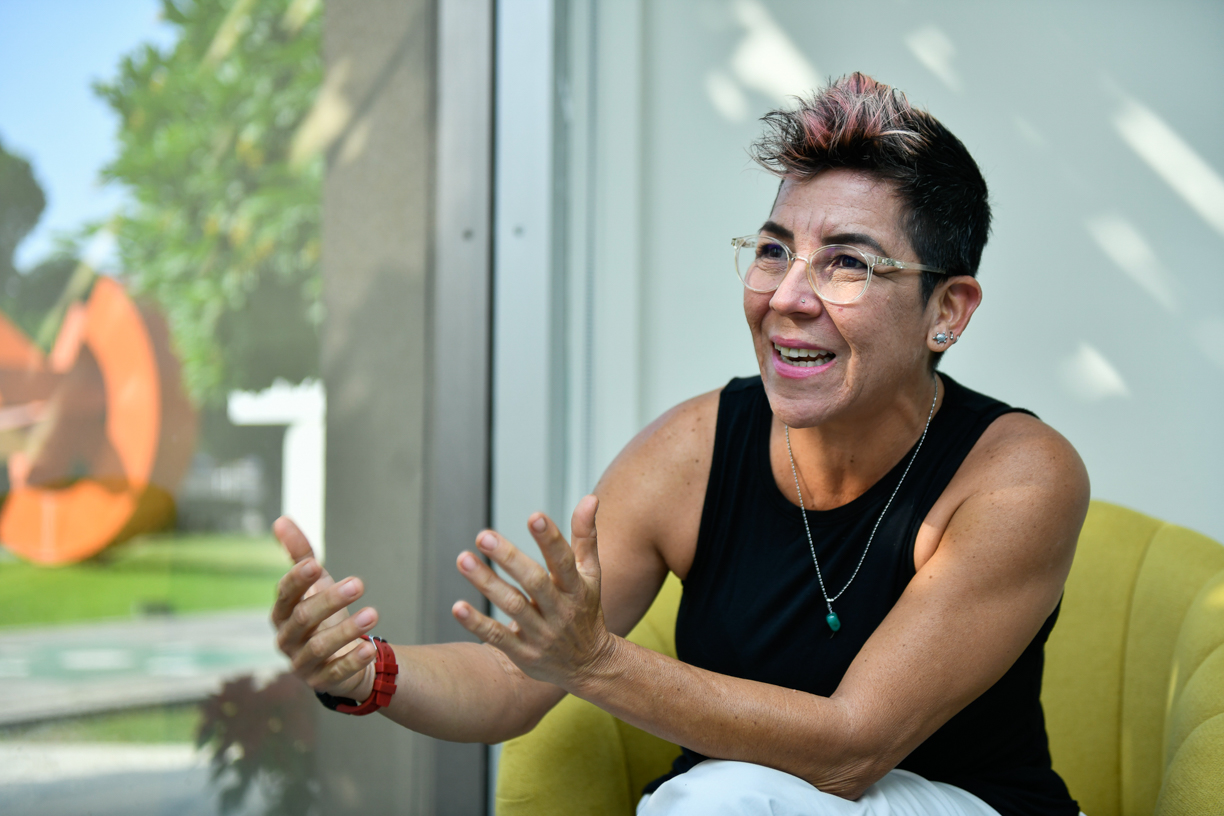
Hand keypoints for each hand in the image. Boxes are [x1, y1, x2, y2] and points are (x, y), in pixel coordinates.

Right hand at [270, 517, 379, 699]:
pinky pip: (336, 672)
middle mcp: (287, 638)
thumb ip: (299, 553)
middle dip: (331, 600)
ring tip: (373, 614)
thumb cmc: (323, 614)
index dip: (296, 580)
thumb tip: (281, 520)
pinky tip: (371, 647)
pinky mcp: (321, 681)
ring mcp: (301, 662)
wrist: (340, 655)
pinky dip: (353, 660)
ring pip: (320, 647)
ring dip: (347, 630)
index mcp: (282, 612)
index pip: (284, 595)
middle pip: (305, 619)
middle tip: (359, 583)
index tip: (314, 564)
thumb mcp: (314, 583)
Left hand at [451, 495, 616, 690]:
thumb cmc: (585, 610)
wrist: (589, 666)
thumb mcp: (591, 575)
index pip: (564, 561)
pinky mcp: (523, 654)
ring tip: (463, 559)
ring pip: (512, 607)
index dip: (551, 539)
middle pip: (534, 582)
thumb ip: (586, 536)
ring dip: (487, 583)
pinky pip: (498, 637)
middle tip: (483, 535)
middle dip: (509, 559)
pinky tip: (457, 606)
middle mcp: (560, 611)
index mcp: (577, 589)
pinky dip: (477, 623)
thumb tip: (591, 497)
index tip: (535, 517)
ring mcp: (542, 634)